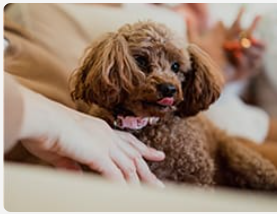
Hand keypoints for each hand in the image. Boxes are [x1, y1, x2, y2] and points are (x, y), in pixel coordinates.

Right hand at [18, 85, 164, 187]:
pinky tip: (128, 196)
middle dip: (148, 169)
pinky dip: (123, 186)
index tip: (154, 155)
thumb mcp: (64, 152)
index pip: (128, 141)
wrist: (40, 119)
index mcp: (101, 131)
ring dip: (140, 182)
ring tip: (153, 192)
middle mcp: (107, 136)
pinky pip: (116, 174)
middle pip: (134, 155)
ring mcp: (105, 144)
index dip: (142, 149)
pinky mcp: (98, 153)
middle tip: (159, 182)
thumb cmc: (48, 131)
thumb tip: (78, 177)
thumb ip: (73, 166)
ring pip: (130, 166)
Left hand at [188, 7, 264, 81]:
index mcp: (226, 38)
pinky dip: (242, 59)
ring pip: (251, 49)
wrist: (201, 78)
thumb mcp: (194, 43)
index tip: (243, 6)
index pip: (236, 24)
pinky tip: (236, 55)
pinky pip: (246, 65)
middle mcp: (235, 47)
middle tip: (256, 17)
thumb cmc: (198, 59)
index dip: (240, 15)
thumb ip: (191, 30)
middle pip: (248, 34)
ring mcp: (239, 59)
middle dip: (253, 26)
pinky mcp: (239, 72)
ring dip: (248, 45)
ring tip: (241, 43)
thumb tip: (186, 16)